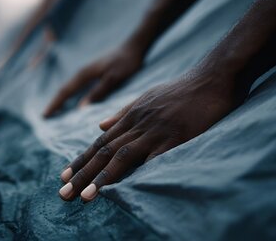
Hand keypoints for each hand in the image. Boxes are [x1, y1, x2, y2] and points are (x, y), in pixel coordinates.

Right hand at [43, 43, 144, 116]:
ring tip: (55, 110)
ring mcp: (87, 71)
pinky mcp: (93, 71)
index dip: (55, 104)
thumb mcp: (113, 79)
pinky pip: (77, 85)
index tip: (45, 115)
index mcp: (85, 74)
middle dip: (55, 102)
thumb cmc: (126, 62)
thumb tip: (80, 108)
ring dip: (61, 98)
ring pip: (70, 87)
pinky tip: (73, 99)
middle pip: (64, 89)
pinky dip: (70, 93)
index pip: (65, 91)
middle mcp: (83, 72)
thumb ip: (98, 92)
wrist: (134, 46)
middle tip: (45, 116)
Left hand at [57, 69, 247, 201]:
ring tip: (86, 196)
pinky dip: (139, 171)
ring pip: (122, 156)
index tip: (64, 176)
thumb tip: (99, 126)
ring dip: (102, 178)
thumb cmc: (180, 91)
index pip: (100, 142)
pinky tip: (127, 188)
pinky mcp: (176, 136)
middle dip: (82, 174)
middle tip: (64, 193)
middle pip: (104, 151)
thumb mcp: (145, 97)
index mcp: (130, 116)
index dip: (81, 160)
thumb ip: (122, 113)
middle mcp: (138, 123)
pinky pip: (155, 157)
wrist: (210, 79)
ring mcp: (156, 130)